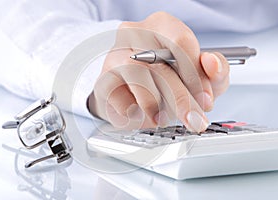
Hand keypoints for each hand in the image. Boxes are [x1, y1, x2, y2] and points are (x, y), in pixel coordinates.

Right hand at [88, 12, 228, 131]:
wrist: (128, 89)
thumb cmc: (164, 77)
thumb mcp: (198, 73)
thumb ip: (215, 69)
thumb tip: (211, 63)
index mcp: (161, 26)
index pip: (181, 42)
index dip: (196, 74)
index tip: (204, 99)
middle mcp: (134, 35)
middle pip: (160, 64)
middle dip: (182, 98)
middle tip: (193, 120)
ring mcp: (114, 56)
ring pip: (138, 78)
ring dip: (156, 105)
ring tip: (163, 118)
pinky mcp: (103, 80)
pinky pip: (118, 97)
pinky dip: (133, 113)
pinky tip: (141, 116)